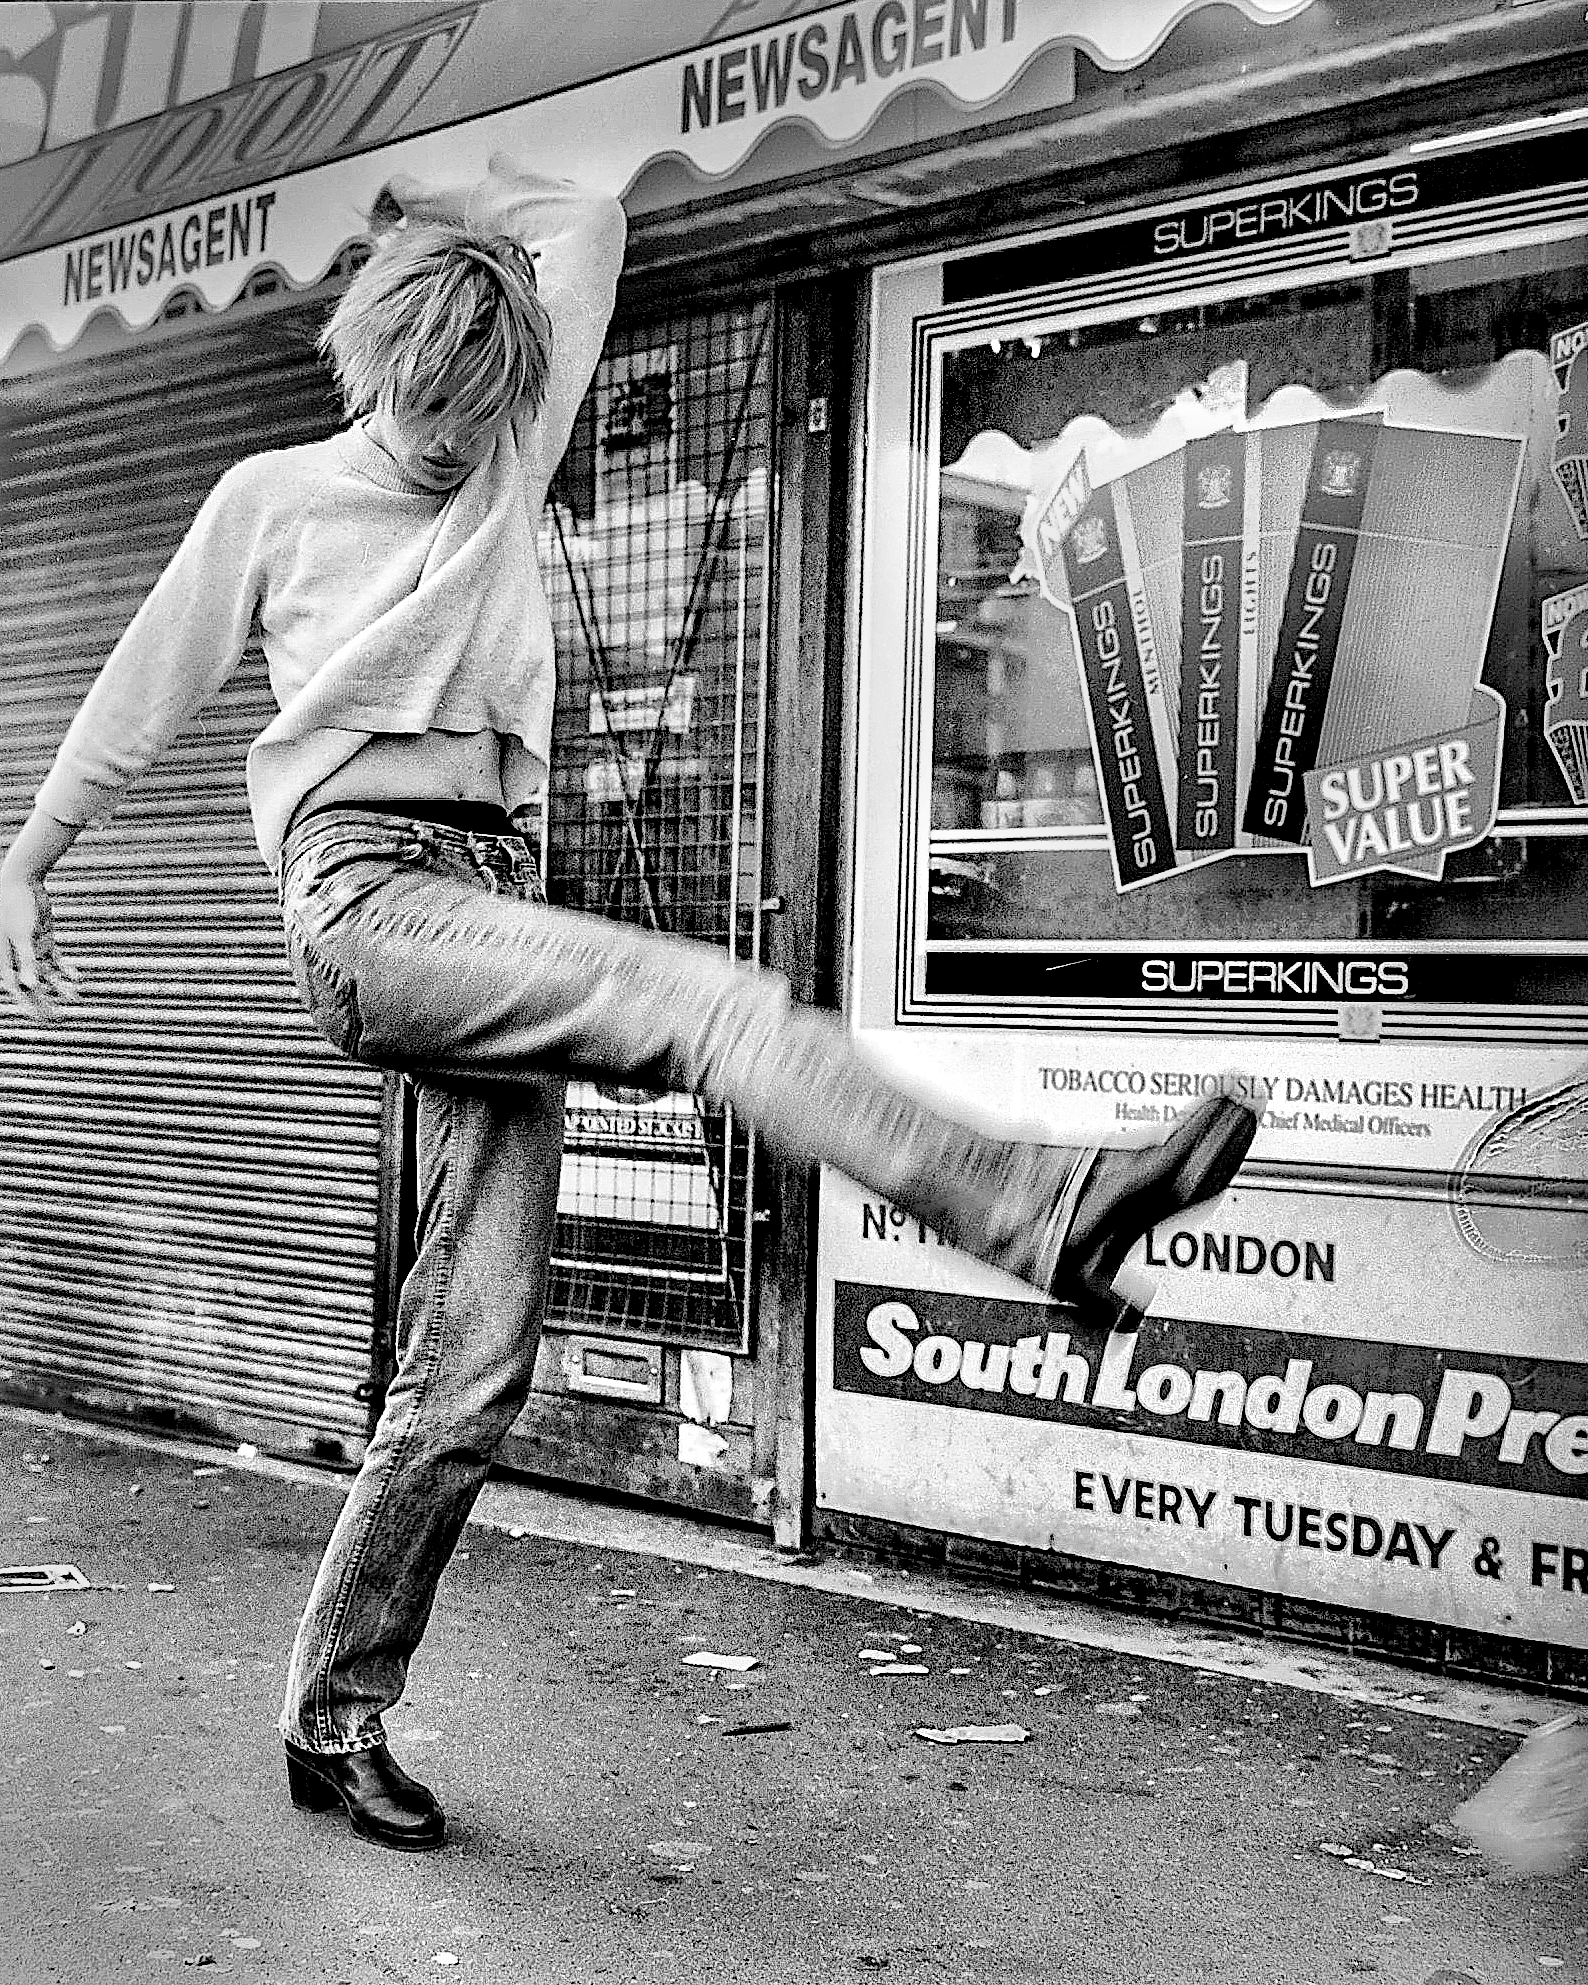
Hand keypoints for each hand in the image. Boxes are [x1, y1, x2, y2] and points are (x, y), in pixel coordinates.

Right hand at [0, 870, 80, 1019]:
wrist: (21, 882)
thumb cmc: (15, 907)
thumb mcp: (22, 936)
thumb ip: (26, 961)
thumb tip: (29, 986)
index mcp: (3, 959)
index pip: (17, 989)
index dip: (29, 1005)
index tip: (42, 1019)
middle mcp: (16, 958)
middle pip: (31, 986)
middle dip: (44, 1003)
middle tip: (59, 1019)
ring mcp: (30, 950)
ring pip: (46, 975)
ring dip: (59, 986)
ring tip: (75, 997)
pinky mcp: (42, 940)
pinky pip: (55, 960)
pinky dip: (65, 969)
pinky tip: (78, 978)